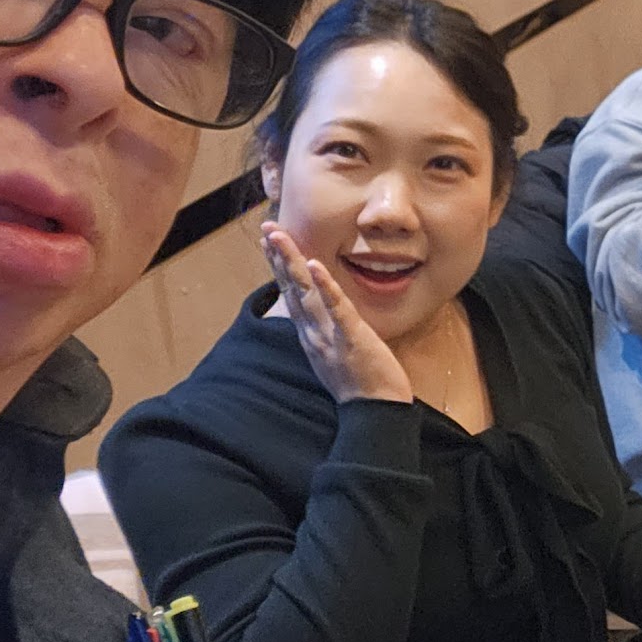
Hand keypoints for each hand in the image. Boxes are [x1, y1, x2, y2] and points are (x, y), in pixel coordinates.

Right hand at [261, 224, 414, 405]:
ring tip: (280, 237)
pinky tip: (314, 265)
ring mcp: (329, 335)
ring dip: (292, 263)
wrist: (374, 414)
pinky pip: (336, 309)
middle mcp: (313, 332)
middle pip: (291, 288)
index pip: (291, 294)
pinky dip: (325, 287)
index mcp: (310, 334)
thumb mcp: (335, 353)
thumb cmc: (360, 384)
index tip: (270, 241)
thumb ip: (325, 331)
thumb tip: (320, 314)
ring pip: (306, 293)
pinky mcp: (351, 338)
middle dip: (278, 256)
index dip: (280, 266)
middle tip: (266, 227)